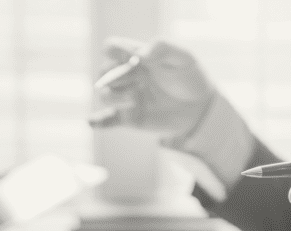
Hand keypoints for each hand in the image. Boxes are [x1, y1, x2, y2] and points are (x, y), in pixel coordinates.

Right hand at [89, 38, 214, 138]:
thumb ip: (163, 48)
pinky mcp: (129, 118)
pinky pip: (108, 120)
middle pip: (104, 73)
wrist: (198, 108)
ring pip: (105, 95)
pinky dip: (98, 121)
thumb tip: (141, 54)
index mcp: (136, 56)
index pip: (113, 49)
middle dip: (113, 76)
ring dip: (113, 97)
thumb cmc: (189, 78)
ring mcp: (127, 97)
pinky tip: (91, 122)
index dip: (115, 51)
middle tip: (135, 80)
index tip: (132, 59)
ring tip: (133, 99)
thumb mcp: (182, 57)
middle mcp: (127, 76)